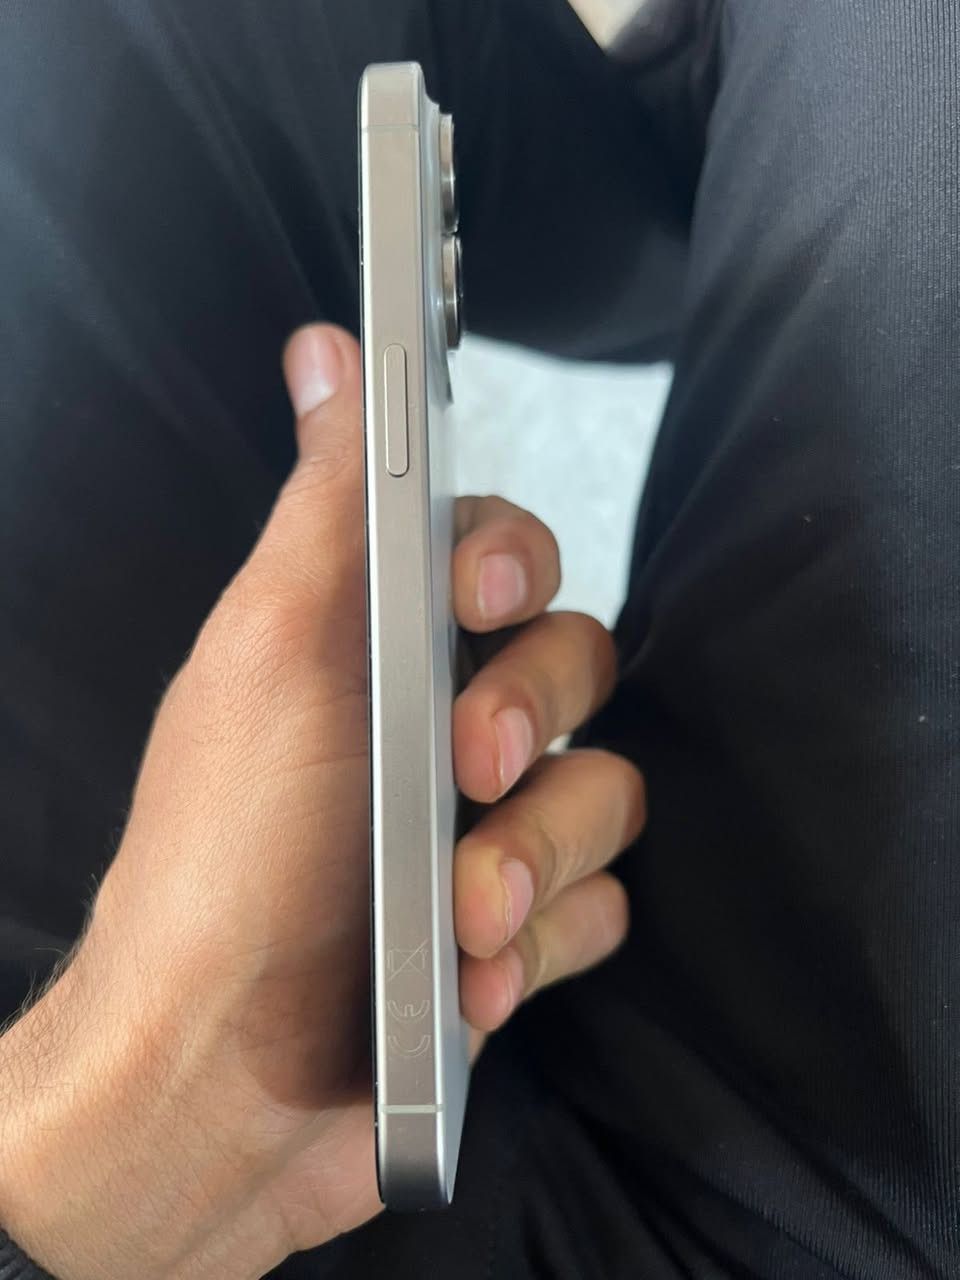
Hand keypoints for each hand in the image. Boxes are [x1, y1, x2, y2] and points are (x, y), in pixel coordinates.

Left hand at [0, 326, 643, 1279]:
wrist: (213, 1084)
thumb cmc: (222, 860)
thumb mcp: (273, 655)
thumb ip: (330, 504)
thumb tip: (329, 350)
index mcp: (379, 651)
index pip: (501, 557)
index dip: (512, 561)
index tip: (475, 594)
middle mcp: (441, 729)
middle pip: (576, 665)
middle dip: (530, 720)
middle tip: (462, 770)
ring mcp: (486, 834)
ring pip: (604, 795)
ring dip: (535, 860)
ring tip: (458, 922)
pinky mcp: (519, 936)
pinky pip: (602, 909)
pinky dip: (539, 945)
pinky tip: (470, 983)